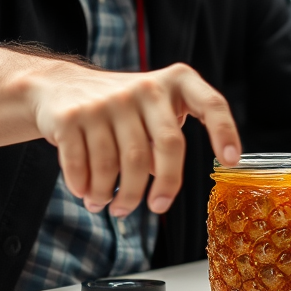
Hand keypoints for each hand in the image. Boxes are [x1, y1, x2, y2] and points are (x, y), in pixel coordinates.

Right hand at [29, 61, 239, 216]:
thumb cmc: (121, 108)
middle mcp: (144, 87)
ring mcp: (106, 101)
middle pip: (167, 146)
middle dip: (165, 186)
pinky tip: (86, 194)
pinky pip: (83, 166)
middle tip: (156, 208)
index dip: (224, 131)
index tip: (231, 161)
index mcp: (175, 82)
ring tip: (113, 206)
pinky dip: (85, 188)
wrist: (59, 88)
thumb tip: (165, 190)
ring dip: (115, 195)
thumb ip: (168, 140)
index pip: (211, 103)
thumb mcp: (153, 111)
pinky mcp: (72, 117)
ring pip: (120, 164)